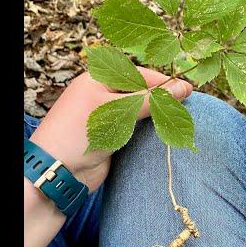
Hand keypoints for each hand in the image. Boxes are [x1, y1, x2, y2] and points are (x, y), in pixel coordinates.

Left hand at [29, 69, 192, 192]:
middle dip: (161, 98)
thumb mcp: (117, 112)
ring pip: (139, 109)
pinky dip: (148, 128)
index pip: (138, 74)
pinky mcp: (110, 134)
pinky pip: (134, 126)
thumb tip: (183, 89)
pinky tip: (163, 130)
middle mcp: (102, 94)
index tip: (187, 90)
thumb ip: (151, 100)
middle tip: (185, 105)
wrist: (58, 172)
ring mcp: (106, 114)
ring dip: (156, 114)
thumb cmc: (80, 134)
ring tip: (178, 118)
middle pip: (140, 91)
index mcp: (98, 79)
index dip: (163, 83)